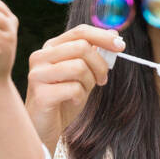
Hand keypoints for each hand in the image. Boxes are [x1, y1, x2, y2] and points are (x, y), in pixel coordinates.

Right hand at [25, 23, 123, 152]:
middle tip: (102, 79)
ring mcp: (38, 75)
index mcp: (51, 48)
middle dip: (100, 64)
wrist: (44, 127)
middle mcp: (40, 57)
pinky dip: (80, 97)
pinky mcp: (40, 94)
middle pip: (82, 47)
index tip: (121, 46)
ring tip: (83, 91)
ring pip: (79, 67)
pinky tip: (73, 101)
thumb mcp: (82, 75)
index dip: (103, 37)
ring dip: (89, 82)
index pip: (80, 32)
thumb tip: (114, 34)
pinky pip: (74, 88)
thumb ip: (93, 56)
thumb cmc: (64, 99)